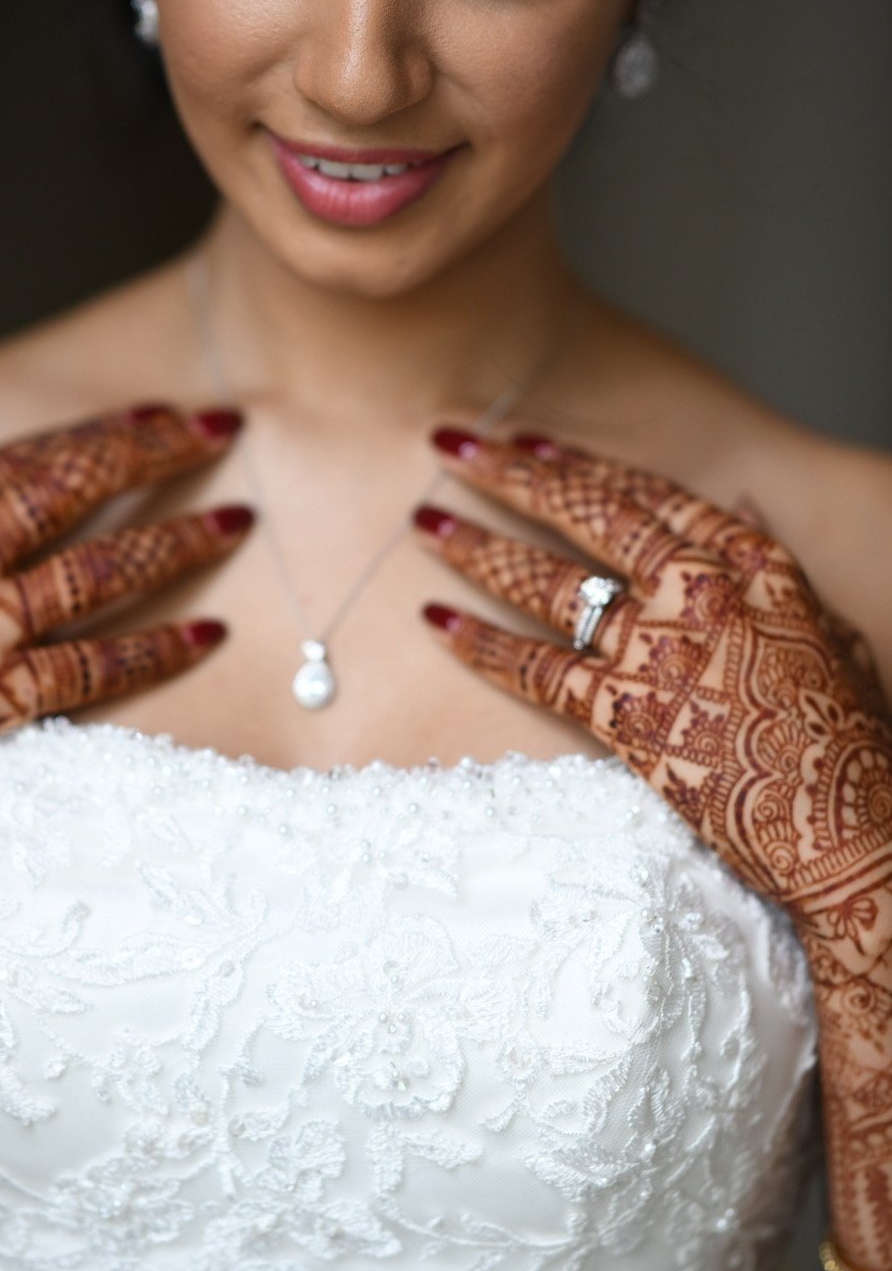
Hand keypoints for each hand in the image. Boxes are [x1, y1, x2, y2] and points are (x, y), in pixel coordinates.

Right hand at [0, 403, 253, 848]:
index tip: (162, 412)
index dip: (104, 431)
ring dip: (177, 542)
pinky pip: (96, 668)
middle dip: (155, 453)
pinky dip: (159, 650)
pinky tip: (211, 634)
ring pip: (100, 571)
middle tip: (223, 430)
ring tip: (238, 522)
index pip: (30, 458)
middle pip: (74, 488)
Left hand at [413, 427, 891, 974]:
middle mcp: (695, 593)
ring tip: (424, 522)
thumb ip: (772, 568)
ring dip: (477, 547)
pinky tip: (435, 622)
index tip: (528, 440)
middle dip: (510, 474)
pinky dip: (478, 646)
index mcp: (749, 564)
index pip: (647, 494)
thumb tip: (740, 506)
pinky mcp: (622, 715)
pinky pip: (534, 670)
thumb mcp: (827, 630)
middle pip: (584, 515)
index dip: (579, 463)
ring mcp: (654, 652)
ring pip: (546, 582)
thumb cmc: (845, 738)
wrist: (843, 829)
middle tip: (452, 445)